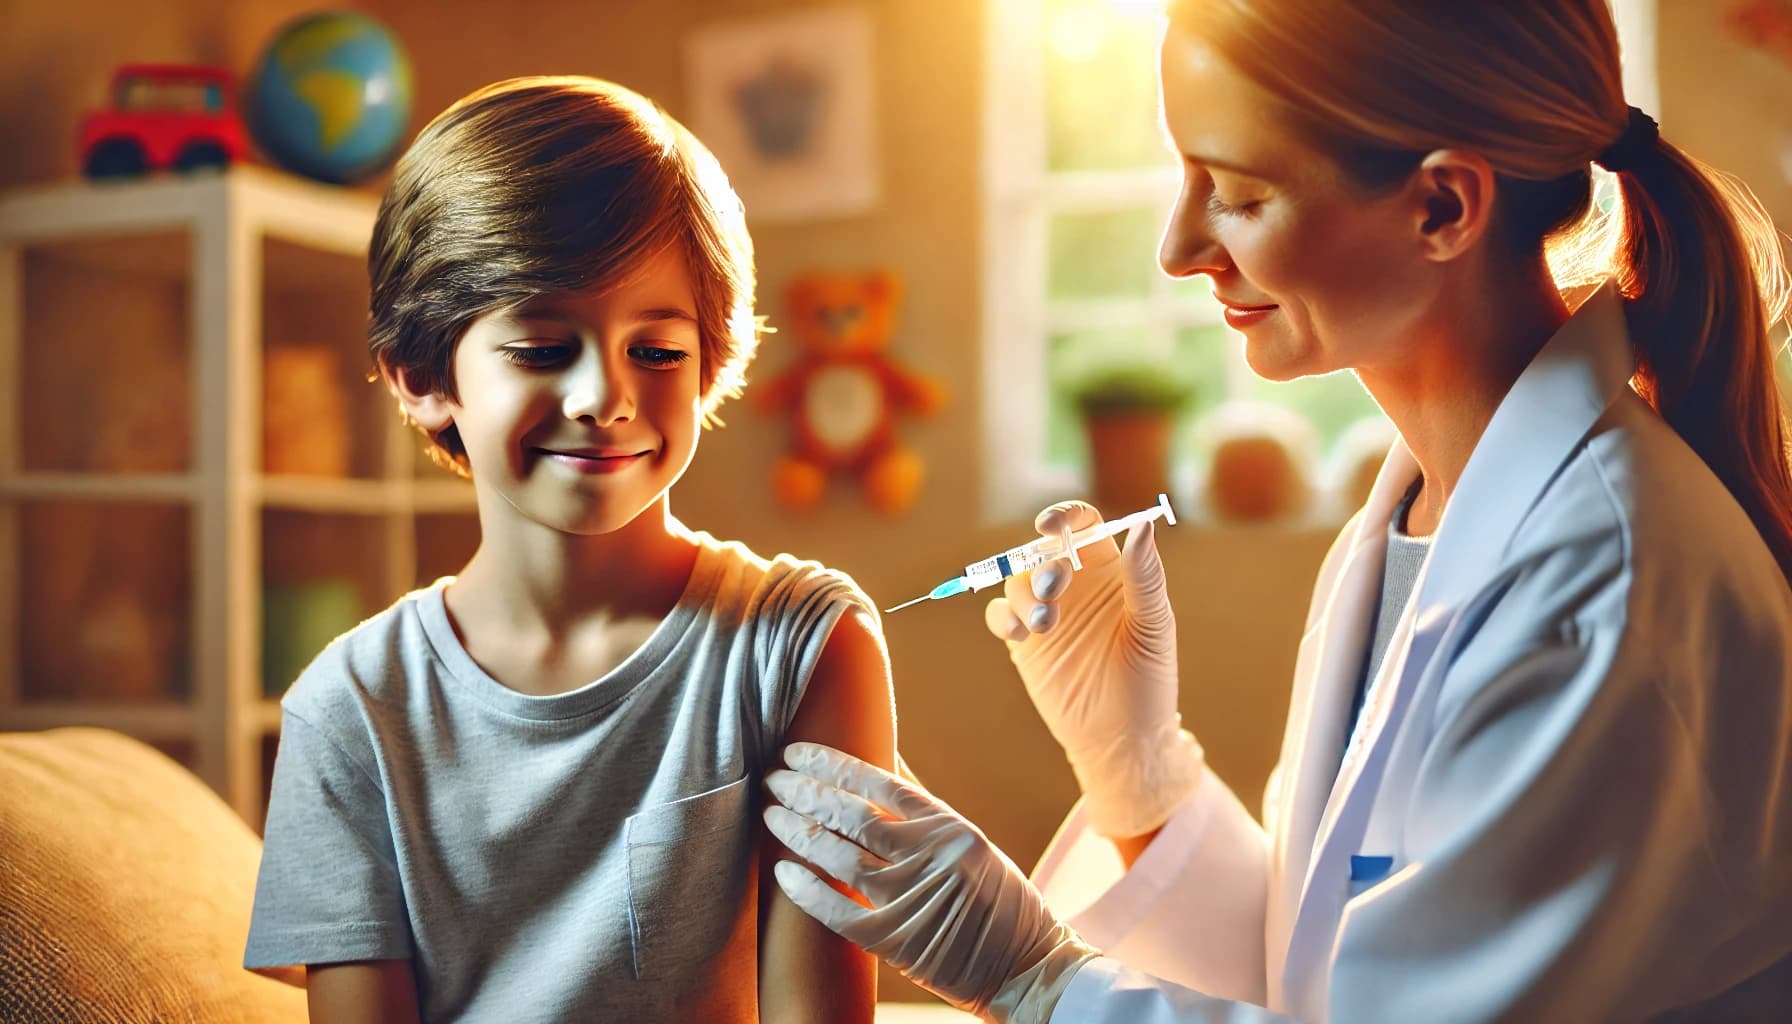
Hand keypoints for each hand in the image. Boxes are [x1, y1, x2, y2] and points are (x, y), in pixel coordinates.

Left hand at [763, 742, 1097, 1021]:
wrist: (1026, 968)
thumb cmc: (1000, 902)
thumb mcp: (971, 843)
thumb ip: (924, 810)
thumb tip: (884, 763)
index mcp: (949, 827)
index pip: (878, 782)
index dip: (832, 764)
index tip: (798, 753)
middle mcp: (930, 857)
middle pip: (852, 814)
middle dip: (805, 792)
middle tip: (774, 779)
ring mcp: (911, 899)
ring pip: (839, 856)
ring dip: (798, 832)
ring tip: (772, 815)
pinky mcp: (895, 940)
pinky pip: (837, 911)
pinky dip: (806, 890)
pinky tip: (782, 869)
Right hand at [984, 501, 1201, 836]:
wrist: (1122, 738)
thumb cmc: (1149, 681)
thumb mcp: (1153, 627)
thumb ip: (1145, 577)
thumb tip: (1143, 526)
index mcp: (1110, 570)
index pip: (1083, 524)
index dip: (1064, 516)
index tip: (1050, 528)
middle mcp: (1075, 584)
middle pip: (1043, 550)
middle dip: (1042, 564)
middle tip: (1052, 588)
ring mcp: (1046, 612)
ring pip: (1017, 580)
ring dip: (1023, 594)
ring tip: (1044, 626)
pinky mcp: (1024, 642)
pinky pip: (1000, 614)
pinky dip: (1003, 617)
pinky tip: (1022, 636)